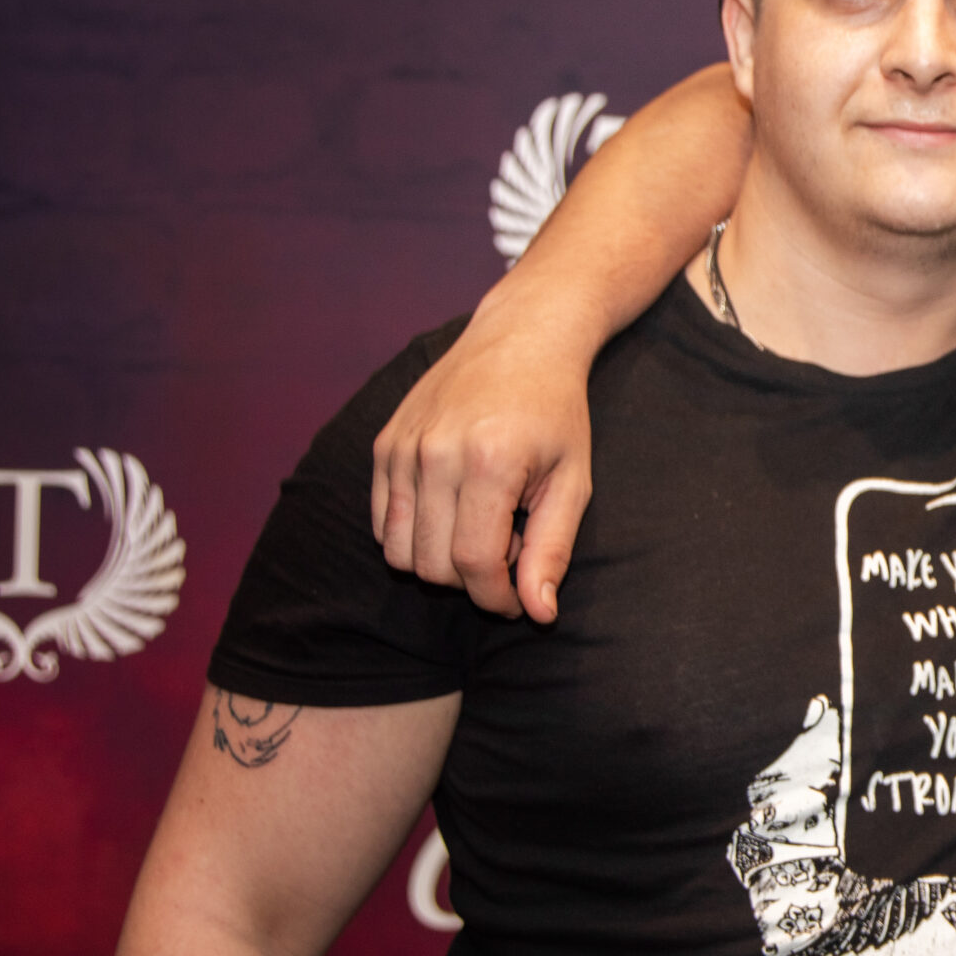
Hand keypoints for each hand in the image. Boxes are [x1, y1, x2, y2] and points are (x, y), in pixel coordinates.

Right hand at [370, 296, 595, 620]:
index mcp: (488, 462)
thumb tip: (538, 615)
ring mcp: (401, 447)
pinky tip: (456, 510)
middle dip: (472, 582)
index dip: (497, 598)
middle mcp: (434, 453)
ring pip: (399, 552)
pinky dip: (415, 536)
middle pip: (431, 566)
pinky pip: (383, 522)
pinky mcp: (382, 445)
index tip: (519, 602)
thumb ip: (553, 551)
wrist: (521, 339)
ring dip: (440, 563)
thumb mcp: (573, 482)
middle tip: (512, 549)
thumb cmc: (557, 413)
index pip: (473, 564)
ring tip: (484, 528)